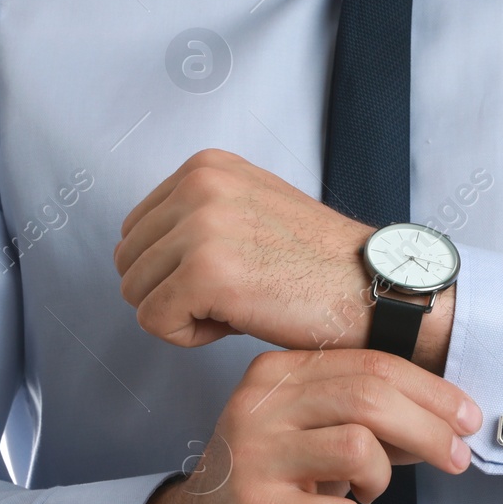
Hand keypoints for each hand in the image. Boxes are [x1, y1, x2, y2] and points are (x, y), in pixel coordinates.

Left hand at [114, 148, 454, 370]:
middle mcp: (199, 185)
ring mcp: (201, 227)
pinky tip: (238, 323)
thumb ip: (196, 215)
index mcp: (205, 166)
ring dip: (181, 315)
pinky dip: (189, 337)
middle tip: (232, 296)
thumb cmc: (317, 265)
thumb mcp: (250, 208)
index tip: (228, 274)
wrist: (373, 289)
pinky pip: (154, 322)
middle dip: (171, 292)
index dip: (172, 268)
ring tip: (238, 306)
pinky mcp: (205, 273)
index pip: (136, 229)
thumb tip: (137, 250)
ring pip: (135, 293)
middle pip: (129, 262)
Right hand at [119, 348, 483, 503]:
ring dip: (381, 476)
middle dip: (429, 429)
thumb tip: (444, 417)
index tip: (466, 417)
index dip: (430, 391)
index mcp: (276, 374)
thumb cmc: (266, 481)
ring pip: (358, 447)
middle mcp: (260, 407)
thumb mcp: (308, 430)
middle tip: (456, 458)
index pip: (370, 364)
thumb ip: (363, 415)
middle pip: (370, 397)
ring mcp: (255, 459)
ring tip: (366, 491)